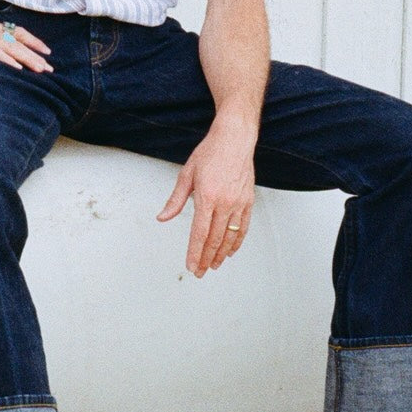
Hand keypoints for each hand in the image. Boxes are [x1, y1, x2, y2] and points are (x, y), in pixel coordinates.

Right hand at [0, 0, 52, 73]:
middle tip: (50, 68)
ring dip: (28, 60)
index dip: (32, 41)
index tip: (46, 50)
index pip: (16, 32)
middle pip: (19, 43)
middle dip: (36, 56)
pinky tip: (18, 68)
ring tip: (42, 70)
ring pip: (12, 48)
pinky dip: (8, 60)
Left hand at [156, 130, 254, 276]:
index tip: (191, 266)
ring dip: (221, 254)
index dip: (195, 253)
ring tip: (214, 266)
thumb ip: (175, 200)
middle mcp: (224, 203)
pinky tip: (230, 251)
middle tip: (200, 272)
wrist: (234, 140)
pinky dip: (237, 242)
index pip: (199, 233)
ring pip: (230, 237)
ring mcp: (238, 203)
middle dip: (206, 259)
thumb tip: (163, 217)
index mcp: (207, 197)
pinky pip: (243, 227)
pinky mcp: (248, 201)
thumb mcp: (187, 174)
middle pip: (215, 239)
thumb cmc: (209, 154)